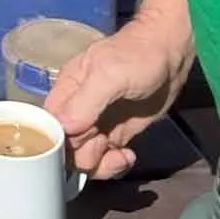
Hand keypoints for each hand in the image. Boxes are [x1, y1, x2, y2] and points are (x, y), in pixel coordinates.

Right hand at [45, 14, 192, 179]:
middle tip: (106, 141)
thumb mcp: (110, 75)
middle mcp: (77, 110)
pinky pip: (103, 159)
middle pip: (65, 148)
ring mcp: (97, 124)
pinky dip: (113, 164)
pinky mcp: (115, 134)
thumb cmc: (138, 57)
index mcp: (67, 91)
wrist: (171, 53)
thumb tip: (65, 130)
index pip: (48, 126)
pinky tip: (128, 155)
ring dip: (101, 164)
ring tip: (122, 153)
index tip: (86, 139)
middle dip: (85, 154)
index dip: (61, 142)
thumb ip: (86, 102)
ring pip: (83, 158)